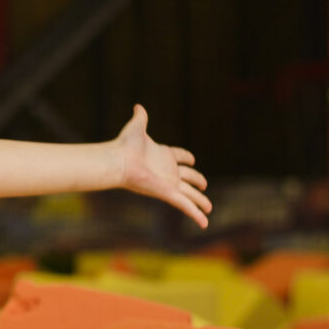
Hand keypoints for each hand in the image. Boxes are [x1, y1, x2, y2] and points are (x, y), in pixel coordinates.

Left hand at [114, 105, 210, 228]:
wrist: (118, 160)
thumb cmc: (125, 145)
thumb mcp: (137, 128)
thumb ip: (141, 118)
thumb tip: (138, 106)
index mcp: (162, 155)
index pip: (179, 156)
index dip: (186, 157)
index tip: (191, 159)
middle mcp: (167, 171)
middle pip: (187, 178)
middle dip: (197, 181)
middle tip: (204, 185)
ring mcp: (168, 183)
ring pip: (189, 194)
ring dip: (200, 202)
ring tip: (209, 208)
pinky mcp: (168, 193)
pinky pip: (185, 205)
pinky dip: (195, 214)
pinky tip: (204, 223)